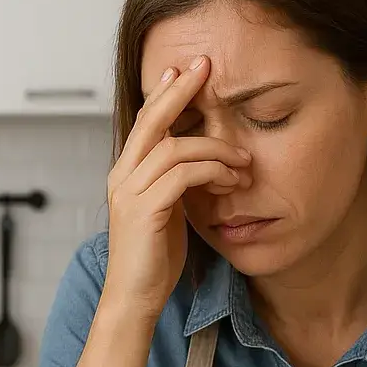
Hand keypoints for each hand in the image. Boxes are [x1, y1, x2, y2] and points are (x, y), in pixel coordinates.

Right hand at [101, 56, 250, 318]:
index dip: (166, 93)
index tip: (186, 70)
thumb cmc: (153, 261)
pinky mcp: (145, 210)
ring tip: (243, 161)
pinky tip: (231, 178)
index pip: (145, 122)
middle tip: (206, 67)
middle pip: (152, 120)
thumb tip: (202, 165)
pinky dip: (211, 171)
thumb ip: (175, 185)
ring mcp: (130, 193)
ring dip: (215, 149)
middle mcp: (122, 177)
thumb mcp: (166, 213)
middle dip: (181, 90)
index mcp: (126, 174)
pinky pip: (182, 175)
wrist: (134, 299)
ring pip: (174, 147)